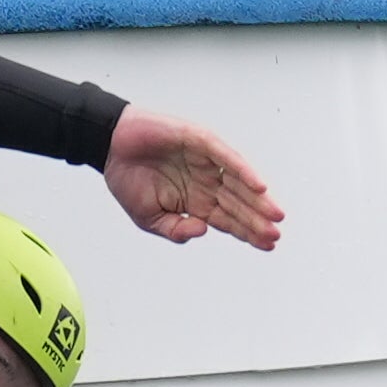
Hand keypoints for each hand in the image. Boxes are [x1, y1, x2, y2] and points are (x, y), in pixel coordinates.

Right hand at [103, 109, 284, 250]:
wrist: (111, 147)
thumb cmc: (129, 179)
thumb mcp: (148, 218)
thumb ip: (175, 230)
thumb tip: (203, 231)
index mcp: (195, 201)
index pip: (228, 219)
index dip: (247, 232)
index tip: (267, 245)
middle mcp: (206, 182)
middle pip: (238, 204)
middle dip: (258, 220)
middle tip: (275, 235)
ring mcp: (206, 162)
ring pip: (238, 183)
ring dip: (257, 199)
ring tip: (275, 214)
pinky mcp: (200, 141)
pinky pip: (226, 158)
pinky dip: (243, 171)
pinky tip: (258, 186)